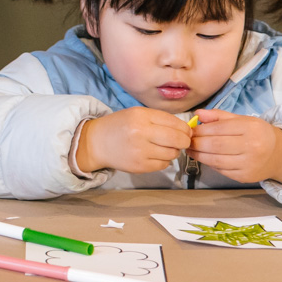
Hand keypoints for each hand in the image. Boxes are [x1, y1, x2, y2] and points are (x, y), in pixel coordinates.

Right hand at [75, 107, 191, 175]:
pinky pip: (164, 164)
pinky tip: (153, 155)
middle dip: (184, 141)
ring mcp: (140, 151)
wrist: (96, 142)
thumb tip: (186, 130)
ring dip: (172, 151)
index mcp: (141, 116)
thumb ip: (160, 119)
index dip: (185, 129)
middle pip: (178, 139)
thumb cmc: (120, 126)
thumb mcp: (136, 114)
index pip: (175, 123)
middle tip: (180, 142)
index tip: (185, 132)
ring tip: (162, 148)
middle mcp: (140, 133)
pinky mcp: (140, 166)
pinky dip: (163, 160)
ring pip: (172, 153)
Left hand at [189, 108, 281, 184]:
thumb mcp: (242, 120)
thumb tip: (197, 113)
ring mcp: (250, 164)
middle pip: (215, 145)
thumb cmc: (257, 134)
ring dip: (198, 155)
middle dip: (196, 143)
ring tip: (190, 150)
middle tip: (186, 141)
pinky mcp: (245, 177)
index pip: (218, 129)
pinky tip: (204, 158)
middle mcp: (253, 146)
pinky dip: (209, 164)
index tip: (189, 130)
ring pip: (216, 160)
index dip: (200, 130)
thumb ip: (219, 116)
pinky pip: (221, 170)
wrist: (279, 154)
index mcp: (251, 128)